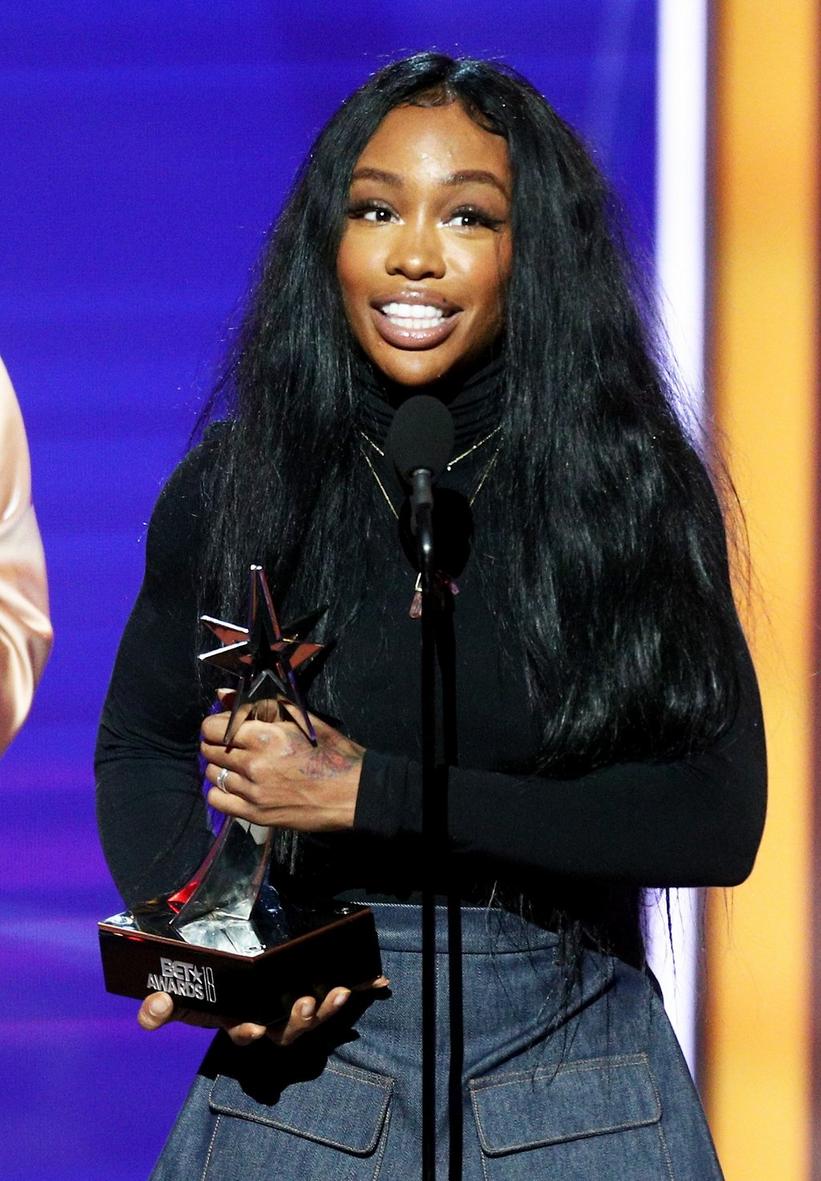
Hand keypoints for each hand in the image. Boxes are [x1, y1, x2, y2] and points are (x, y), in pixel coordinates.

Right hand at [137, 974, 389, 1046]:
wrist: (229, 943)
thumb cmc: (206, 977)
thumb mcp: (182, 987)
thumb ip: (163, 1002)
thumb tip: (150, 1013)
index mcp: (238, 1018)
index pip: (244, 1032)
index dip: (248, 1031)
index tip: (252, 1026)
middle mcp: (271, 1017)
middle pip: (288, 1030)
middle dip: (298, 1022)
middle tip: (303, 1003)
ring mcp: (296, 1004)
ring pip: (316, 1017)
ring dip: (328, 1009)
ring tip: (335, 993)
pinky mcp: (318, 987)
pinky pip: (339, 993)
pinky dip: (360, 988)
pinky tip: (377, 981)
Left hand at [200, 694, 362, 831]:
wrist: (353, 793)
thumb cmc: (332, 752)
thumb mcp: (302, 720)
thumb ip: (261, 705)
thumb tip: (222, 695)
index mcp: (264, 737)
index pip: (212, 728)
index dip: (216, 724)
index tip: (227, 725)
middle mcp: (253, 764)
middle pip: (208, 751)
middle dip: (216, 743)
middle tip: (233, 744)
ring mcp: (253, 792)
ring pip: (212, 775)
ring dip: (220, 766)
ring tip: (238, 765)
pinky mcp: (256, 815)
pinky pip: (218, 801)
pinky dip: (221, 791)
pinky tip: (237, 785)